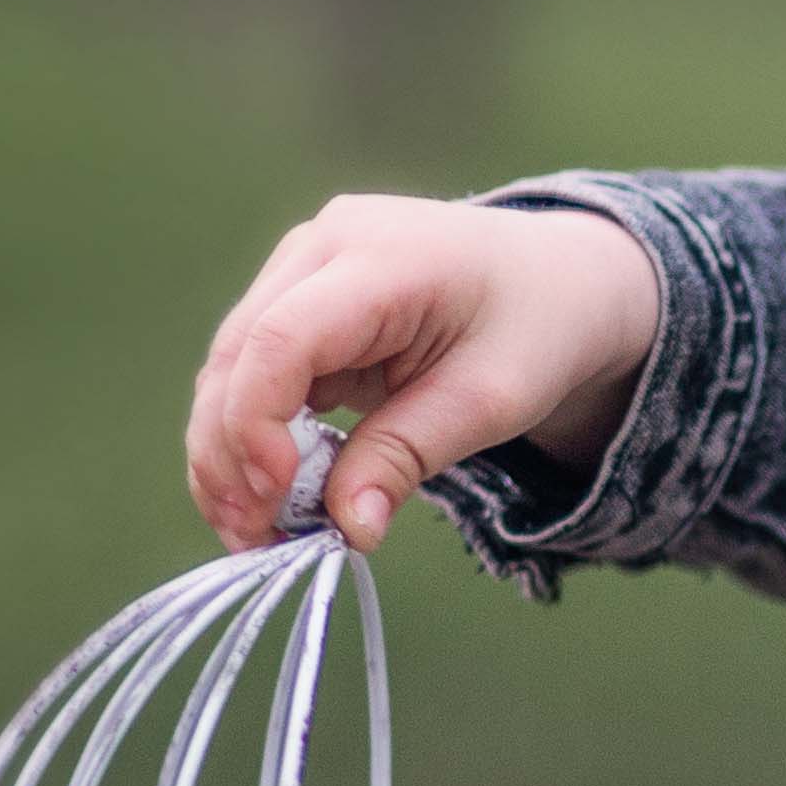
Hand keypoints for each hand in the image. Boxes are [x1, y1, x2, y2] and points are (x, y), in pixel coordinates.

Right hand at [186, 197, 663, 554]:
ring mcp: (304, 265)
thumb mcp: (491, 402)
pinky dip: (249, 435)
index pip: (282, 337)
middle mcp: (325, 246)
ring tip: (254, 533)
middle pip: (238, 353)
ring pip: (230, 365)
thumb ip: (409, 457)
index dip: (258, 423)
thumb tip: (348, 530)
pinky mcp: (299, 297)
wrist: (558, 278)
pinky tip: (266, 497)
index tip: (278, 497)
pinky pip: (251, 370)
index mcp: (383, 256)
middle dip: (229, 455)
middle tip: (253, 540)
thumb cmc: (537, 328)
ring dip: (227, 453)